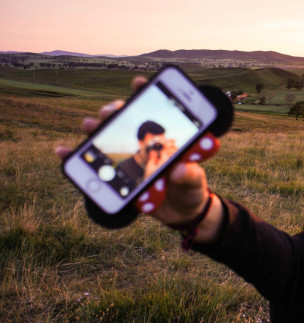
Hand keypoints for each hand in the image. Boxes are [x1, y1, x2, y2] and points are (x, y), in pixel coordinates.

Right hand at [56, 76, 223, 240]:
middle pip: (125, 119)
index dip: (146, 93)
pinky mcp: (116, 175)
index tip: (138, 83)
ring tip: (89, 126)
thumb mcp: (195, 184)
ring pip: (107, 136)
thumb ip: (191, 177)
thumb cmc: (190, 191)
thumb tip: (181, 169)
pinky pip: (94, 164)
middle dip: (115, 111)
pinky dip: (76, 156)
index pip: (155, 111)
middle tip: (110, 112)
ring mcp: (128, 158)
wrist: (180, 213)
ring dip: (95, 129)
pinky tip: (63, 151)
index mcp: (165, 139)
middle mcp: (144, 144)